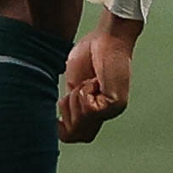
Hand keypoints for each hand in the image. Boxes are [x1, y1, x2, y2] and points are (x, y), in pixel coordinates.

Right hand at [58, 14, 139, 143]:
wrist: (108, 37)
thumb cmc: (91, 53)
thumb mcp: (73, 83)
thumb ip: (70, 103)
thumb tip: (58, 125)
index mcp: (97, 108)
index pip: (80, 135)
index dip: (64, 131)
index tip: (56, 119)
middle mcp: (107, 113)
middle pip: (78, 134)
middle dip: (68, 113)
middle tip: (72, 92)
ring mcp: (113, 110)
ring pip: (81, 121)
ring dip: (76, 98)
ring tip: (86, 81)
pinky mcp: (115, 103)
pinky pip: (88, 109)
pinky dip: (84, 92)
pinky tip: (94, 79)